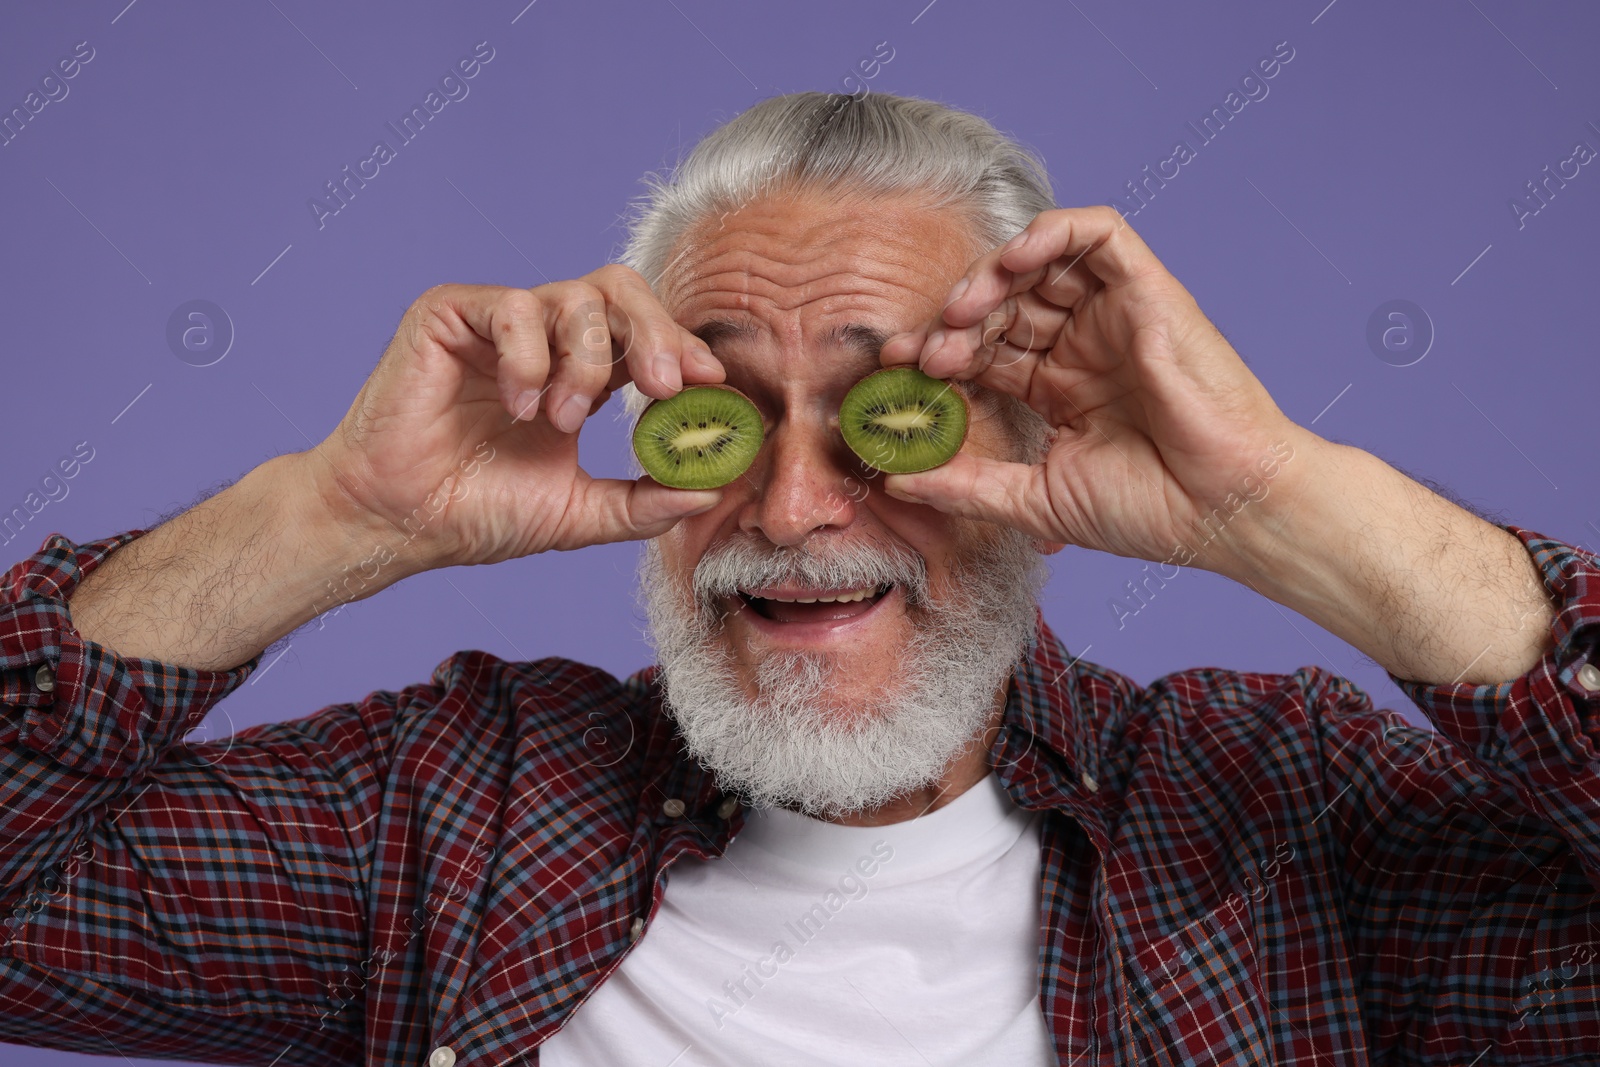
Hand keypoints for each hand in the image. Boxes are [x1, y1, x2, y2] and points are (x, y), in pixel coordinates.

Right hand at [316, 271, 726, 568]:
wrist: (400, 523)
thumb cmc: (477, 513)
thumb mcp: (580, 513)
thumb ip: (645, 502)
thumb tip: (713, 486)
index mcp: (581, 373)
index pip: (647, 336)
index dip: (683, 349)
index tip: (712, 383)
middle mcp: (545, 338)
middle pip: (622, 292)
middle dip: (656, 334)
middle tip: (665, 386)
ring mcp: (500, 322)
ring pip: (577, 297)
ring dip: (587, 363)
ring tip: (561, 421)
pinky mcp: (453, 313)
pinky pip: (517, 309)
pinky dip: (530, 360)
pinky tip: (518, 407)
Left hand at [880, 206, 1306, 568]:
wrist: (1222, 509)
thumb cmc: (1150, 511)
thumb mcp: (1035, 499)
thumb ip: (966, 485)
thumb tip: (896, 480)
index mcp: (1058, 390)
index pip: (984, 353)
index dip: (936, 353)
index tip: (893, 369)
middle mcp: (1082, 347)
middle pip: (1002, 305)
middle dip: (953, 320)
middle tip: (922, 350)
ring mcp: (1113, 317)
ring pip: (1039, 263)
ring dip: (990, 276)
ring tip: (961, 314)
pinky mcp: (1147, 290)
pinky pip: (1096, 234)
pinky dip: (1049, 233)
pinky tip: (1010, 264)